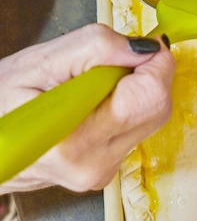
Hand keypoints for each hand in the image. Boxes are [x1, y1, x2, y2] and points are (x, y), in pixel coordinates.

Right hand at [0, 24, 174, 193]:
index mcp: (76, 141)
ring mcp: (101, 173)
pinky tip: (93, 104)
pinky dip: (125, 108)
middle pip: (158, 109)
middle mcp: (94, 165)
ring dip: (135, 92)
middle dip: (146, 76)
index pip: (151, 98)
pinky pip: (135, 130)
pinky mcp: (104, 172)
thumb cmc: (0, 101)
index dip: (156, 65)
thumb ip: (97, 47)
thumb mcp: (41, 60)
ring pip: (150, 119)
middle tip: (111, 63)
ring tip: (92, 86)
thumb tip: (146, 49)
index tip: (144, 48)